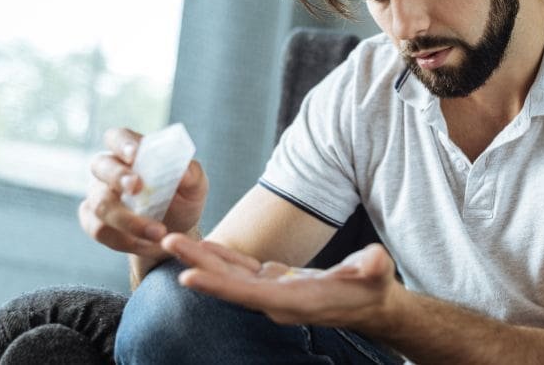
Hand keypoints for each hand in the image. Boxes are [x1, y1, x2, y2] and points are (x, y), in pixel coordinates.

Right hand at [79, 128, 208, 260]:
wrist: (174, 234)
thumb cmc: (182, 200)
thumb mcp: (195, 187)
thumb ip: (192, 175)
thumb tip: (184, 172)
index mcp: (132, 152)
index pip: (118, 137)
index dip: (123, 143)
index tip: (135, 154)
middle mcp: (109, 170)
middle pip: (100, 166)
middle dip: (118, 177)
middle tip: (137, 188)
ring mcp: (97, 195)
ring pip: (100, 204)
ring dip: (129, 220)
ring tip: (159, 233)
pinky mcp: (93, 221)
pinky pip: (99, 229)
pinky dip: (124, 240)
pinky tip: (148, 245)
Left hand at [161, 234, 403, 330]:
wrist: (370, 302)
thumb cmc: (374, 286)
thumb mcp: (377, 273)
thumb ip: (372, 267)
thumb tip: (374, 261)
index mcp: (296, 301)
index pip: (250, 295)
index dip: (218, 286)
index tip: (187, 277)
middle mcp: (277, 302)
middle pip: (229, 284)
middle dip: (197, 264)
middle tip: (166, 242)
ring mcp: (272, 293)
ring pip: (229, 276)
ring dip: (201, 259)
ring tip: (172, 240)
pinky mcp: (273, 283)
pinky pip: (239, 271)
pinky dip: (220, 258)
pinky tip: (202, 246)